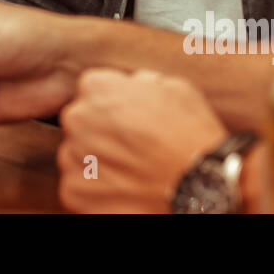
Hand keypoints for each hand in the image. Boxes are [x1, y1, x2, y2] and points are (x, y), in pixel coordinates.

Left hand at [57, 69, 226, 212]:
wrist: (201, 186)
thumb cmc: (191, 135)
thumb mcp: (176, 89)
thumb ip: (143, 81)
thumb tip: (135, 84)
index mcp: (97, 88)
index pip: (92, 91)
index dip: (114, 106)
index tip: (131, 120)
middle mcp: (78, 119)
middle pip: (81, 123)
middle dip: (101, 133)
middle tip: (133, 148)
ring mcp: (73, 157)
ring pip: (78, 156)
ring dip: (97, 162)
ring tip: (131, 171)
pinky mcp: (74, 192)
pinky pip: (79, 187)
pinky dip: (96, 192)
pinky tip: (124, 190)